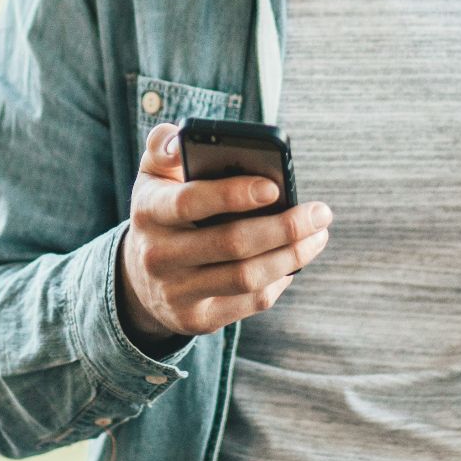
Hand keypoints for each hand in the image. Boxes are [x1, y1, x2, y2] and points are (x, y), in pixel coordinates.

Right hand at [117, 121, 332, 350]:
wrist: (140, 276)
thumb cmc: (163, 209)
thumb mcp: (154, 174)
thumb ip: (165, 146)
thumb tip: (183, 140)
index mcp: (148, 210)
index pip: (190, 201)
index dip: (233, 194)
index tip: (274, 187)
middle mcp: (157, 255)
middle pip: (231, 244)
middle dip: (284, 227)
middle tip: (321, 213)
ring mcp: (176, 292)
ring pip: (247, 277)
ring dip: (292, 256)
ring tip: (318, 235)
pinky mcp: (196, 320)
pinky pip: (249, 302)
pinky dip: (279, 280)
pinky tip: (294, 261)